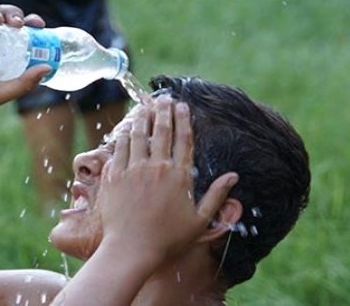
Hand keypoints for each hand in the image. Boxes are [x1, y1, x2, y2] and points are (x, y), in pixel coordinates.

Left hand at [97, 96, 238, 259]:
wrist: (131, 249)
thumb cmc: (168, 239)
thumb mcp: (200, 221)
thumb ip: (217, 196)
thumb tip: (233, 176)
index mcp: (180, 176)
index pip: (184, 140)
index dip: (184, 120)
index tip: (183, 106)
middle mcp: (157, 168)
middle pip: (163, 131)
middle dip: (164, 111)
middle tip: (165, 99)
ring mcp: (134, 170)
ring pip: (140, 135)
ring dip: (144, 118)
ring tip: (146, 106)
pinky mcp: (115, 176)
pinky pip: (120, 148)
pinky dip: (125, 135)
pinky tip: (127, 128)